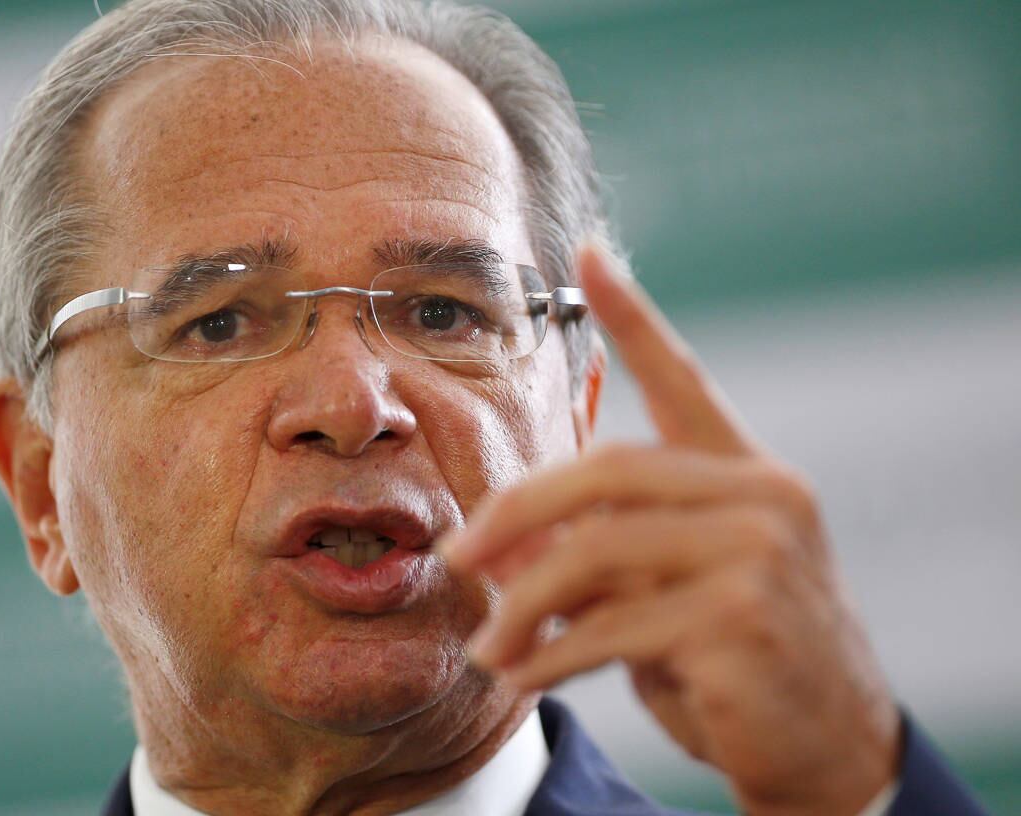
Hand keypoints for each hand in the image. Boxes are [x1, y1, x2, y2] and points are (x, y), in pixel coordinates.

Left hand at [440, 244, 901, 815]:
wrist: (825, 745)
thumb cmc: (737, 657)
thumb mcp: (670, 587)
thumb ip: (603, 545)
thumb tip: (496, 533)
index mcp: (747, 473)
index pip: (683, 380)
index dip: (632, 317)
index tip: (588, 253)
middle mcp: (763, 494)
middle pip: (604, 471)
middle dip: (513, 515)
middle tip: (457, 556)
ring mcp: (760, 552)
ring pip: (595, 553)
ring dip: (523, 608)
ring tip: (488, 647)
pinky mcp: (742, 618)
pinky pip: (610, 626)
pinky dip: (550, 655)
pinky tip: (522, 675)